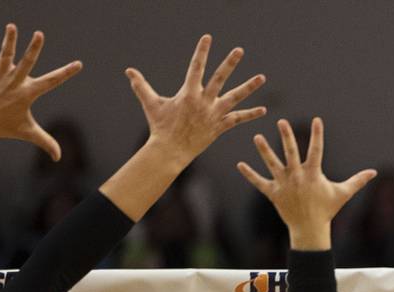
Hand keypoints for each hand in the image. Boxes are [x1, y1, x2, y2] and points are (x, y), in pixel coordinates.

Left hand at [0, 23, 82, 172]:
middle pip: (26, 62)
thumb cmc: (5, 127)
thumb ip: (46, 143)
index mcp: (27, 94)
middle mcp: (14, 82)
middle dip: (33, 49)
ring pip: (5, 54)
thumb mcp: (28, 133)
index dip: (66, 73)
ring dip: (9, 40)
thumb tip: (59, 158)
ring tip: (13, 26)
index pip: (52, 82)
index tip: (78, 65)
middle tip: (40, 34)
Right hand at [125, 35, 265, 166]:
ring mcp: (214, 114)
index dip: (202, 51)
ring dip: (249, 87)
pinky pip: (238, 119)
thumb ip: (141, 86)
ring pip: (235, 98)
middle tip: (240, 50)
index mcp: (189, 93)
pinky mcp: (220, 127)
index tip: (208, 38)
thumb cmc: (159, 127)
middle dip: (230, 63)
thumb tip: (129, 71)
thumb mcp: (151, 104)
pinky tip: (264, 110)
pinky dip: (250, 114)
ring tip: (261, 77)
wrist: (170, 151)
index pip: (196, 67)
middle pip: (220, 78)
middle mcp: (204, 101)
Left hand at [238, 118, 376, 250]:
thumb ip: (357, 181)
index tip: (317, 120)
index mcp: (313, 174)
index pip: (316, 150)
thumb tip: (374, 173)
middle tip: (281, 121)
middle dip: (286, 137)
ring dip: (264, 151)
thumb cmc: (327, 210)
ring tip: (257, 137)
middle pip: (290, 153)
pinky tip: (240, 165)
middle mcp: (297, 177)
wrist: (310, 229)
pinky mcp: (273, 193)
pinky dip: (250, 175)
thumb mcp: (343, 194)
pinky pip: (259, 183)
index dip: (317, 135)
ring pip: (272, 164)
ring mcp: (284, 185)